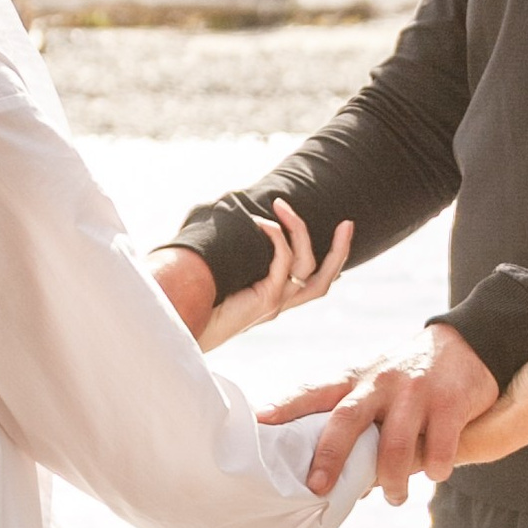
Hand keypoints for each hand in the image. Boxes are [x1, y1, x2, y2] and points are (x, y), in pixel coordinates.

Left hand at [150, 203, 351, 352]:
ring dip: (300, 230)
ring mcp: (275, 303)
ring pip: (310, 267)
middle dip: (341, 251)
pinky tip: (261, 223)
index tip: (337, 233)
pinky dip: (276, 237)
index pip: (314, 283)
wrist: (179, 321)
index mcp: (272, 300)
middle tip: (347, 223)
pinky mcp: (267, 300)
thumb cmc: (190, 295)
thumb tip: (234, 219)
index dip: (331, 261)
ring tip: (282, 206)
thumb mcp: (221, 271)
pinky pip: (284, 261)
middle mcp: (279, 303)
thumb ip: (235, 254)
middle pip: (325, 281)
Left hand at [261, 319, 499, 503]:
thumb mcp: (376, 384)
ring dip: (392, 481)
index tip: (259, 422)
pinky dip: (436, 468)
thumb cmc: (410, 377)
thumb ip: (356, 421)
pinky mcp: (449, 402)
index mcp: (356, 378)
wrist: (470, 342)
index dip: (285, 407)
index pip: (313, 391)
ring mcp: (415, 391)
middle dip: (330, 456)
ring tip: (393, 498)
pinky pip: (439, 447)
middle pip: (347, 419)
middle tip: (318, 488)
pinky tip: (435, 473)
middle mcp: (380, 382)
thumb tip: (332, 478)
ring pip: (395, 446)